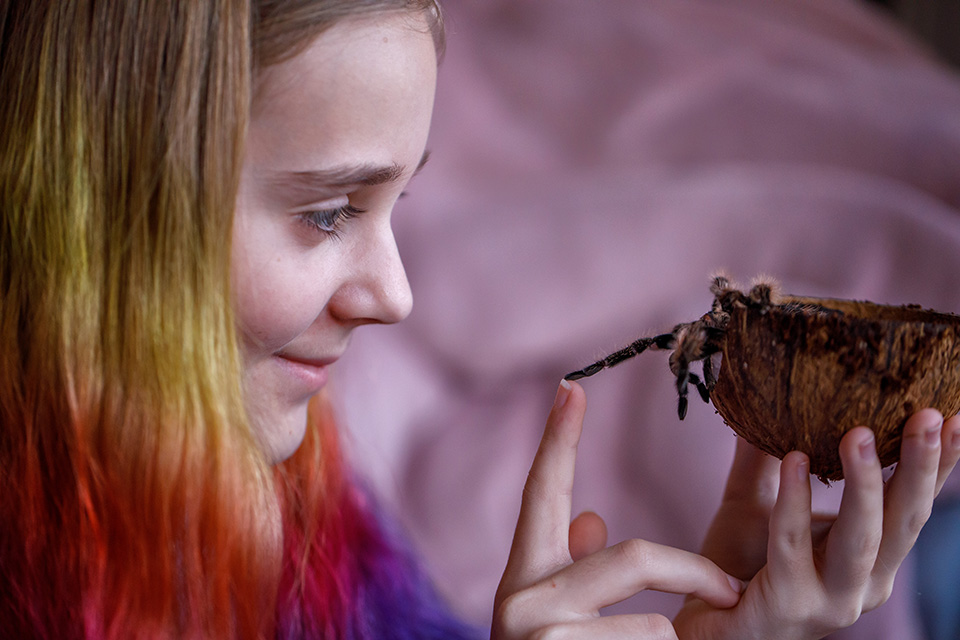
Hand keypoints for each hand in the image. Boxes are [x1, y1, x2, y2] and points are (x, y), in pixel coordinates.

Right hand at [492, 380, 742, 638]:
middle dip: (692, 572)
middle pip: (634, 554)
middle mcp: (522, 597)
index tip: (572, 387)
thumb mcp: (552, 621)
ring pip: (655, 622)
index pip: (542, 494)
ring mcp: (542, 632)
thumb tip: (593, 520)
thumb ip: (574, 569)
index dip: (558, 439)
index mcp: (523, 576)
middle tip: (731, 590)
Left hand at [673, 410, 959, 639]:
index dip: (936, 464)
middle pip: (904, 521)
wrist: (704, 624)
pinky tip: (794, 460)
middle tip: (925, 414)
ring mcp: (832, 600)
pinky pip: (793, 546)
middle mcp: (864, 583)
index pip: (911, 505)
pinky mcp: (790, 605)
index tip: (949, 415)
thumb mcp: (756, 500)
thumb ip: (767, 456)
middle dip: (919, 467)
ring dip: (865, 485)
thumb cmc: (737, 565)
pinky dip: (794, 502)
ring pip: (862, 539)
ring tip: (860, 433)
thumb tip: (769, 397)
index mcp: (870, 558)